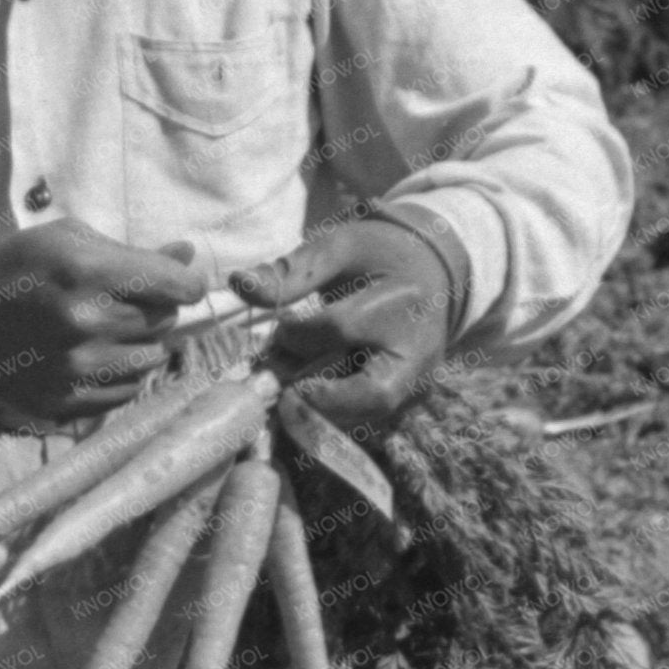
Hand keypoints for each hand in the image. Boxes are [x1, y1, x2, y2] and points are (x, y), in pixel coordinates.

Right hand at [0, 222, 208, 426]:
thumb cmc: (17, 268)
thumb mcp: (69, 240)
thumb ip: (133, 251)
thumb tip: (188, 256)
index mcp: (85, 272)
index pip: (177, 287)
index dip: (185, 283)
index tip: (178, 283)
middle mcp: (85, 323)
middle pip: (165, 321)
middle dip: (155, 308)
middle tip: (123, 301)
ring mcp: (77, 369)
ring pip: (152, 358)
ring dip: (140, 343)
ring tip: (108, 330)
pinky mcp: (68, 403)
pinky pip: (128, 391)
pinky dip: (122, 373)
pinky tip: (95, 356)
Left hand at [234, 215, 459, 430]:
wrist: (430, 272)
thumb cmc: (377, 257)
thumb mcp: (337, 249)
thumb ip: (290, 272)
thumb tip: (238, 284)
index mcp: (402, 301)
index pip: (340, 329)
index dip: (297, 335)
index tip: (280, 329)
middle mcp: (420, 349)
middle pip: (373, 394)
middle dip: (318, 397)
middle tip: (283, 383)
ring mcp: (421, 380)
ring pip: (370, 416)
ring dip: (323, 409)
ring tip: (293, 384)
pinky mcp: (413, 398)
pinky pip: (370, 418)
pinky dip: (336, 411)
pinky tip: (314, 392)